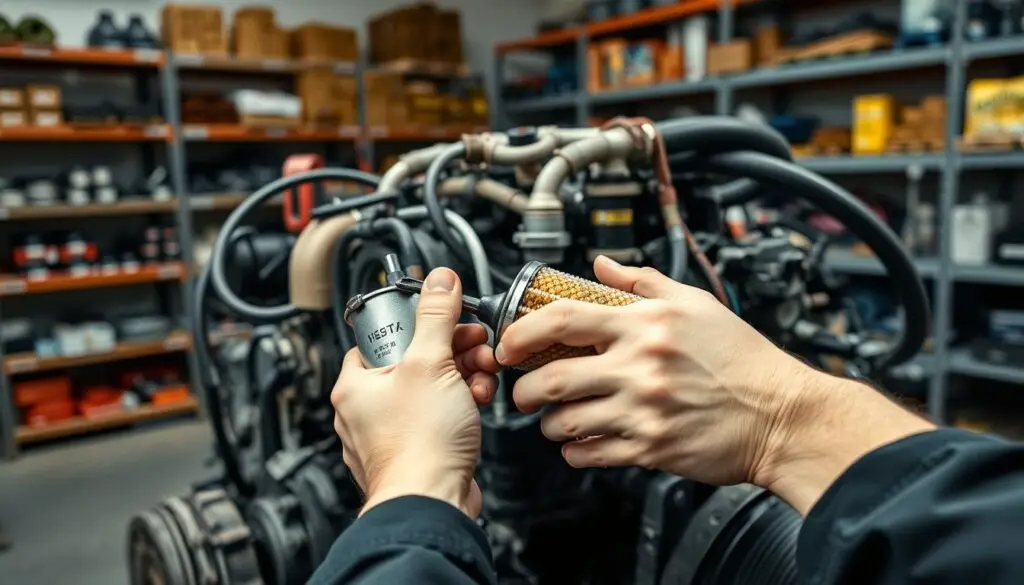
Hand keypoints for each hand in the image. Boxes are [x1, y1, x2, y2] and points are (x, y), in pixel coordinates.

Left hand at [332, 268, 500, 517]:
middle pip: (413, 360)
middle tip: (475, 347)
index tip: (446, 320)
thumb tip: (440, 280)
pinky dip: (459, 405)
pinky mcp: (416, 451)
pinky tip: (477, 403)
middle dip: (453, 351)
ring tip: (481, 376)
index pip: (383, 334)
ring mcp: (390, 432)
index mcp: (355, 384)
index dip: (420, 323)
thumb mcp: (431, 363)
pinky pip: (438, 416)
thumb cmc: (418, 445)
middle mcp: (366, 409)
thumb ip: (436, 316)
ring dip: (462, 376)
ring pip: (430, 388)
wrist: (432, 504)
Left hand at [497, 256, 934, 513]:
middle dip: (523, 389)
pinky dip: (573, 451)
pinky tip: (578, 443)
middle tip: (522, 390)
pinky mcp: (651, 448)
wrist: (780, 414)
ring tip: (553, 418)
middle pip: (551, 378)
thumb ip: (642, 282)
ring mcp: (643, 410)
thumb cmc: (741, 358)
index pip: (563, 318)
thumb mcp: (695, 303)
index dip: (522, 331)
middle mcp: (639, 367)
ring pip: (564, 422)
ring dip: (547, 423)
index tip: (508, 343)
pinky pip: (591, 454)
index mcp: (645, 325)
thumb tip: (602, 266)